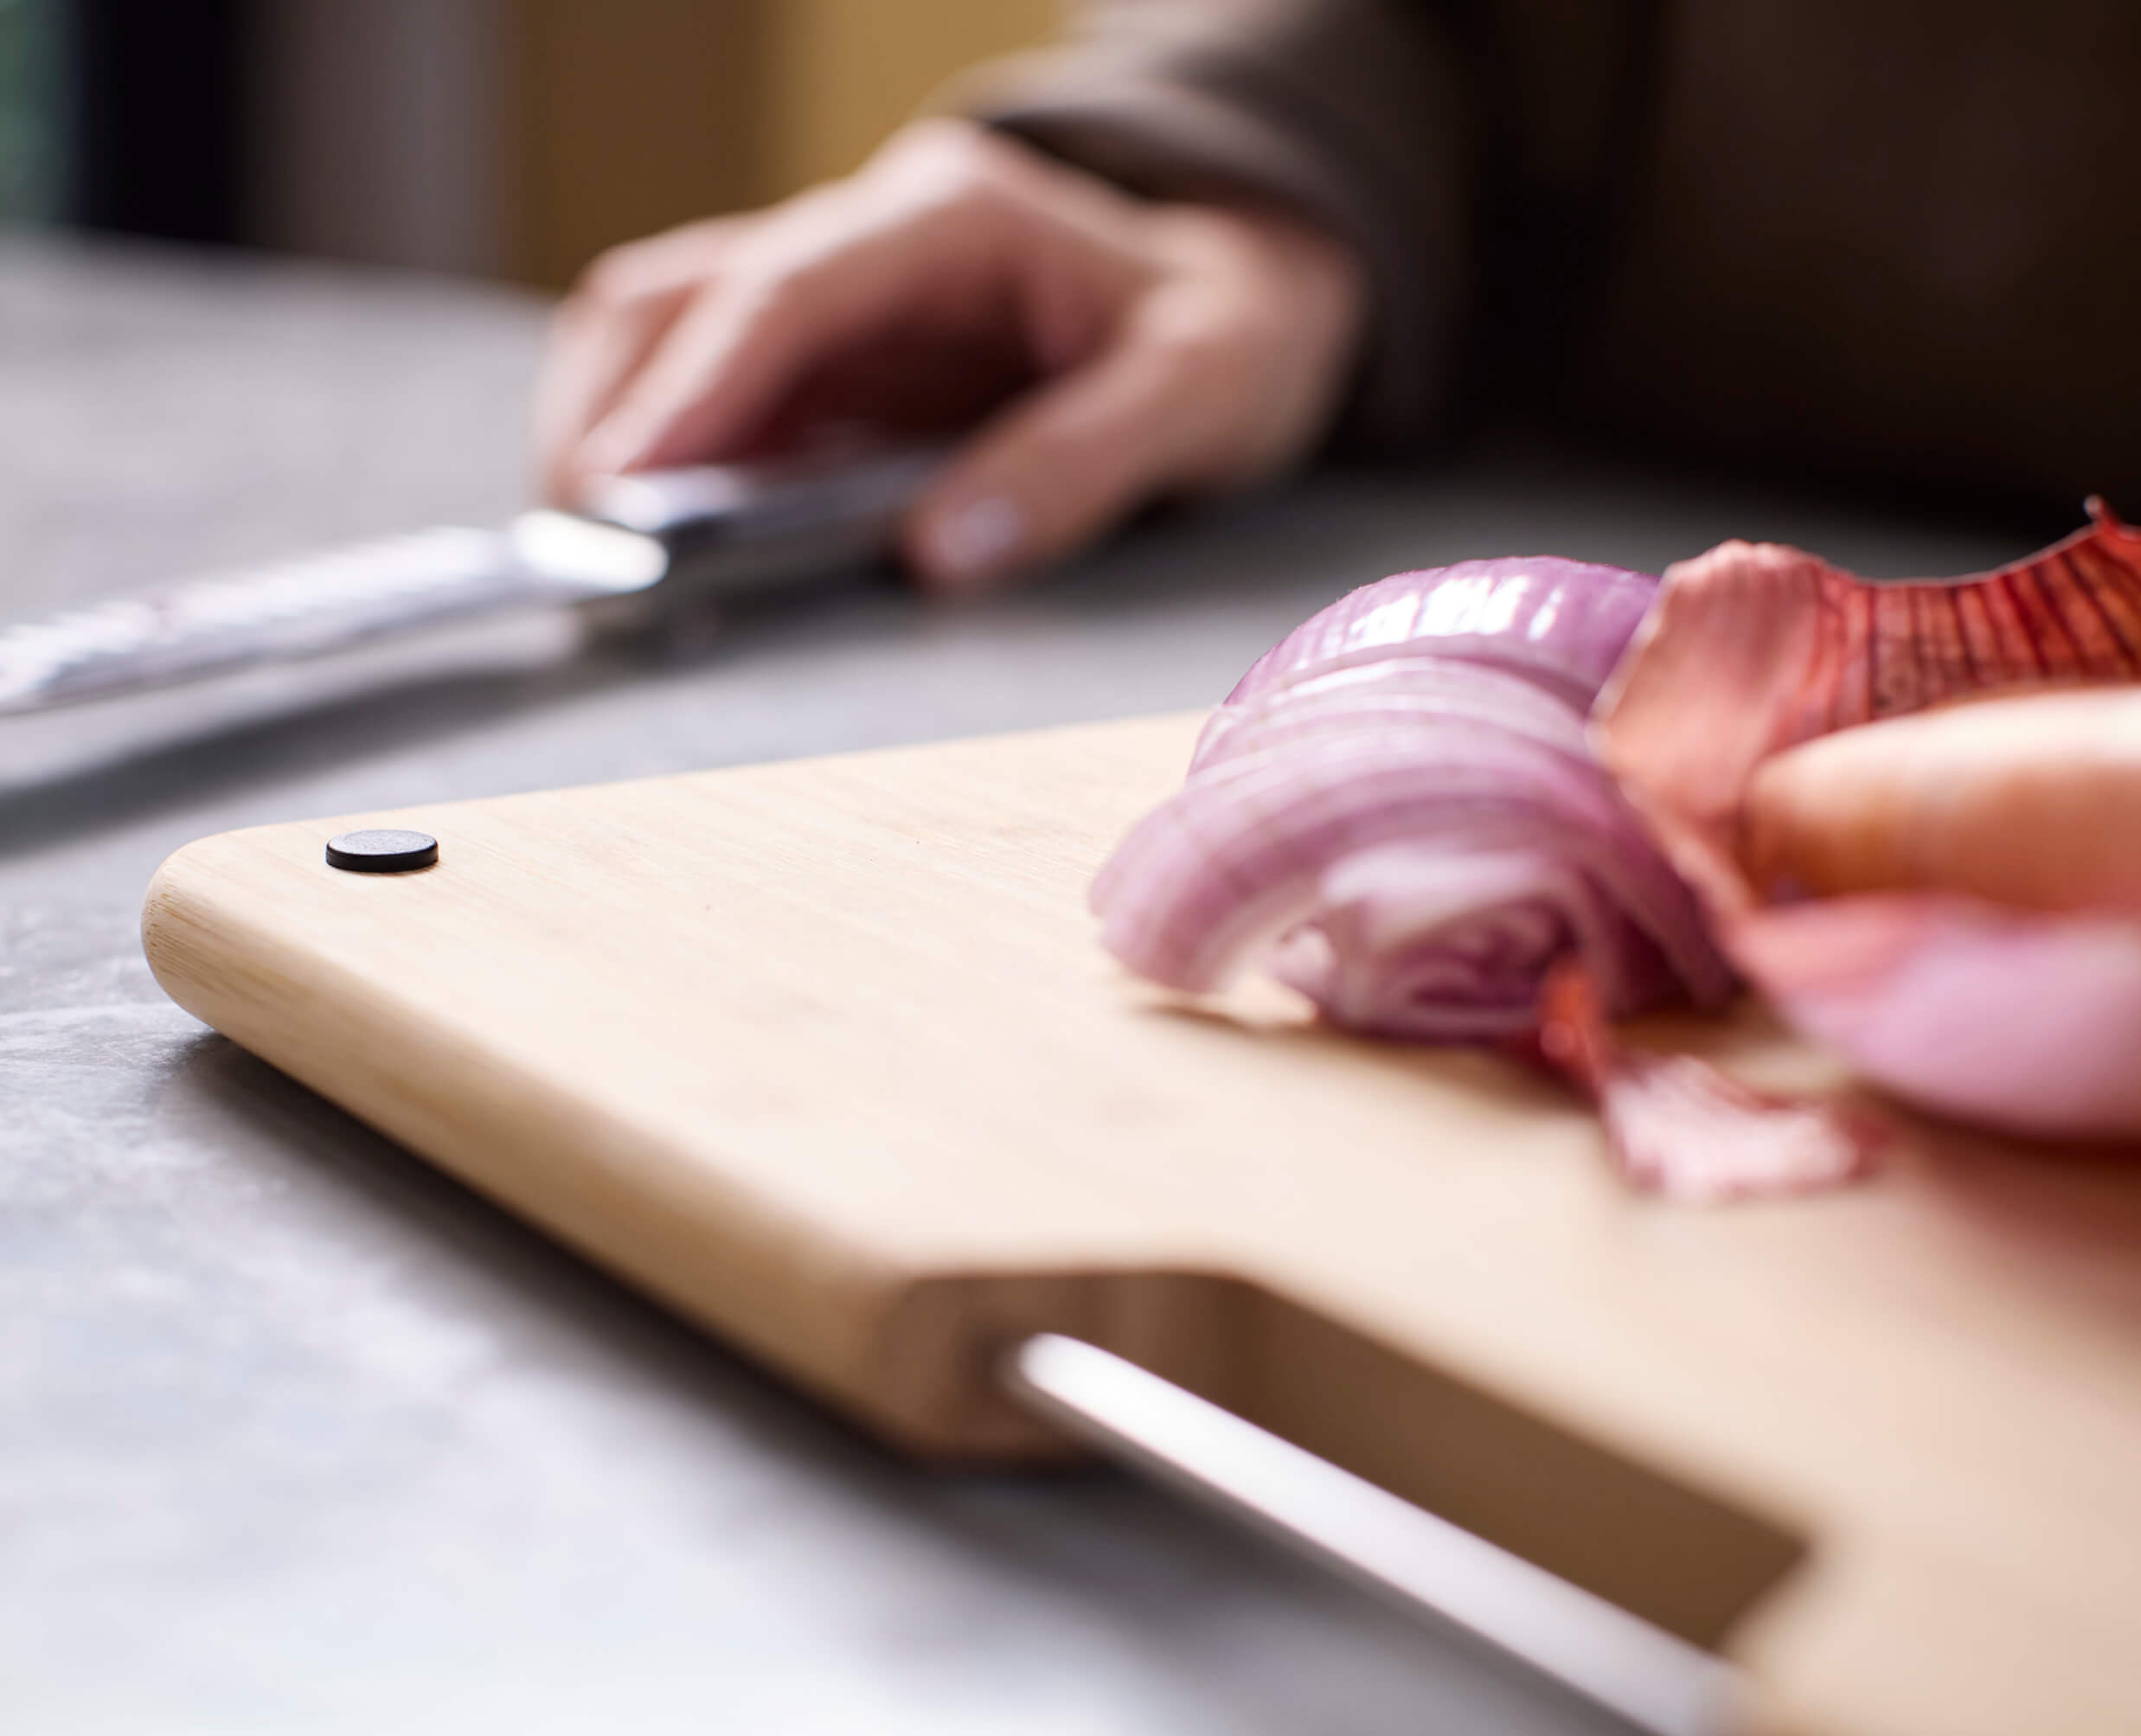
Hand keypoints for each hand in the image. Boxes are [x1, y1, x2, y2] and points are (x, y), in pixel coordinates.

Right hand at [534, 118, 1364, 588]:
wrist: (1236, 307)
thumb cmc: (1220, 336)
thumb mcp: (1199, 395)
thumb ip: (1080, 466)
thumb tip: (939, 556)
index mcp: (950, 218)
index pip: (786, 290)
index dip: (698, 389)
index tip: (628, 484)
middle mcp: (868, 242)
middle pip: (679, 298)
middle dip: (612, 414)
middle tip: (590, 545)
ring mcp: (835, 302)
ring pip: (665, 336)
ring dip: (614, 434)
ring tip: (606, 555)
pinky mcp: (827, 367)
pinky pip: (709, 399)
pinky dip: (665, 465)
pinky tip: (663, 546)